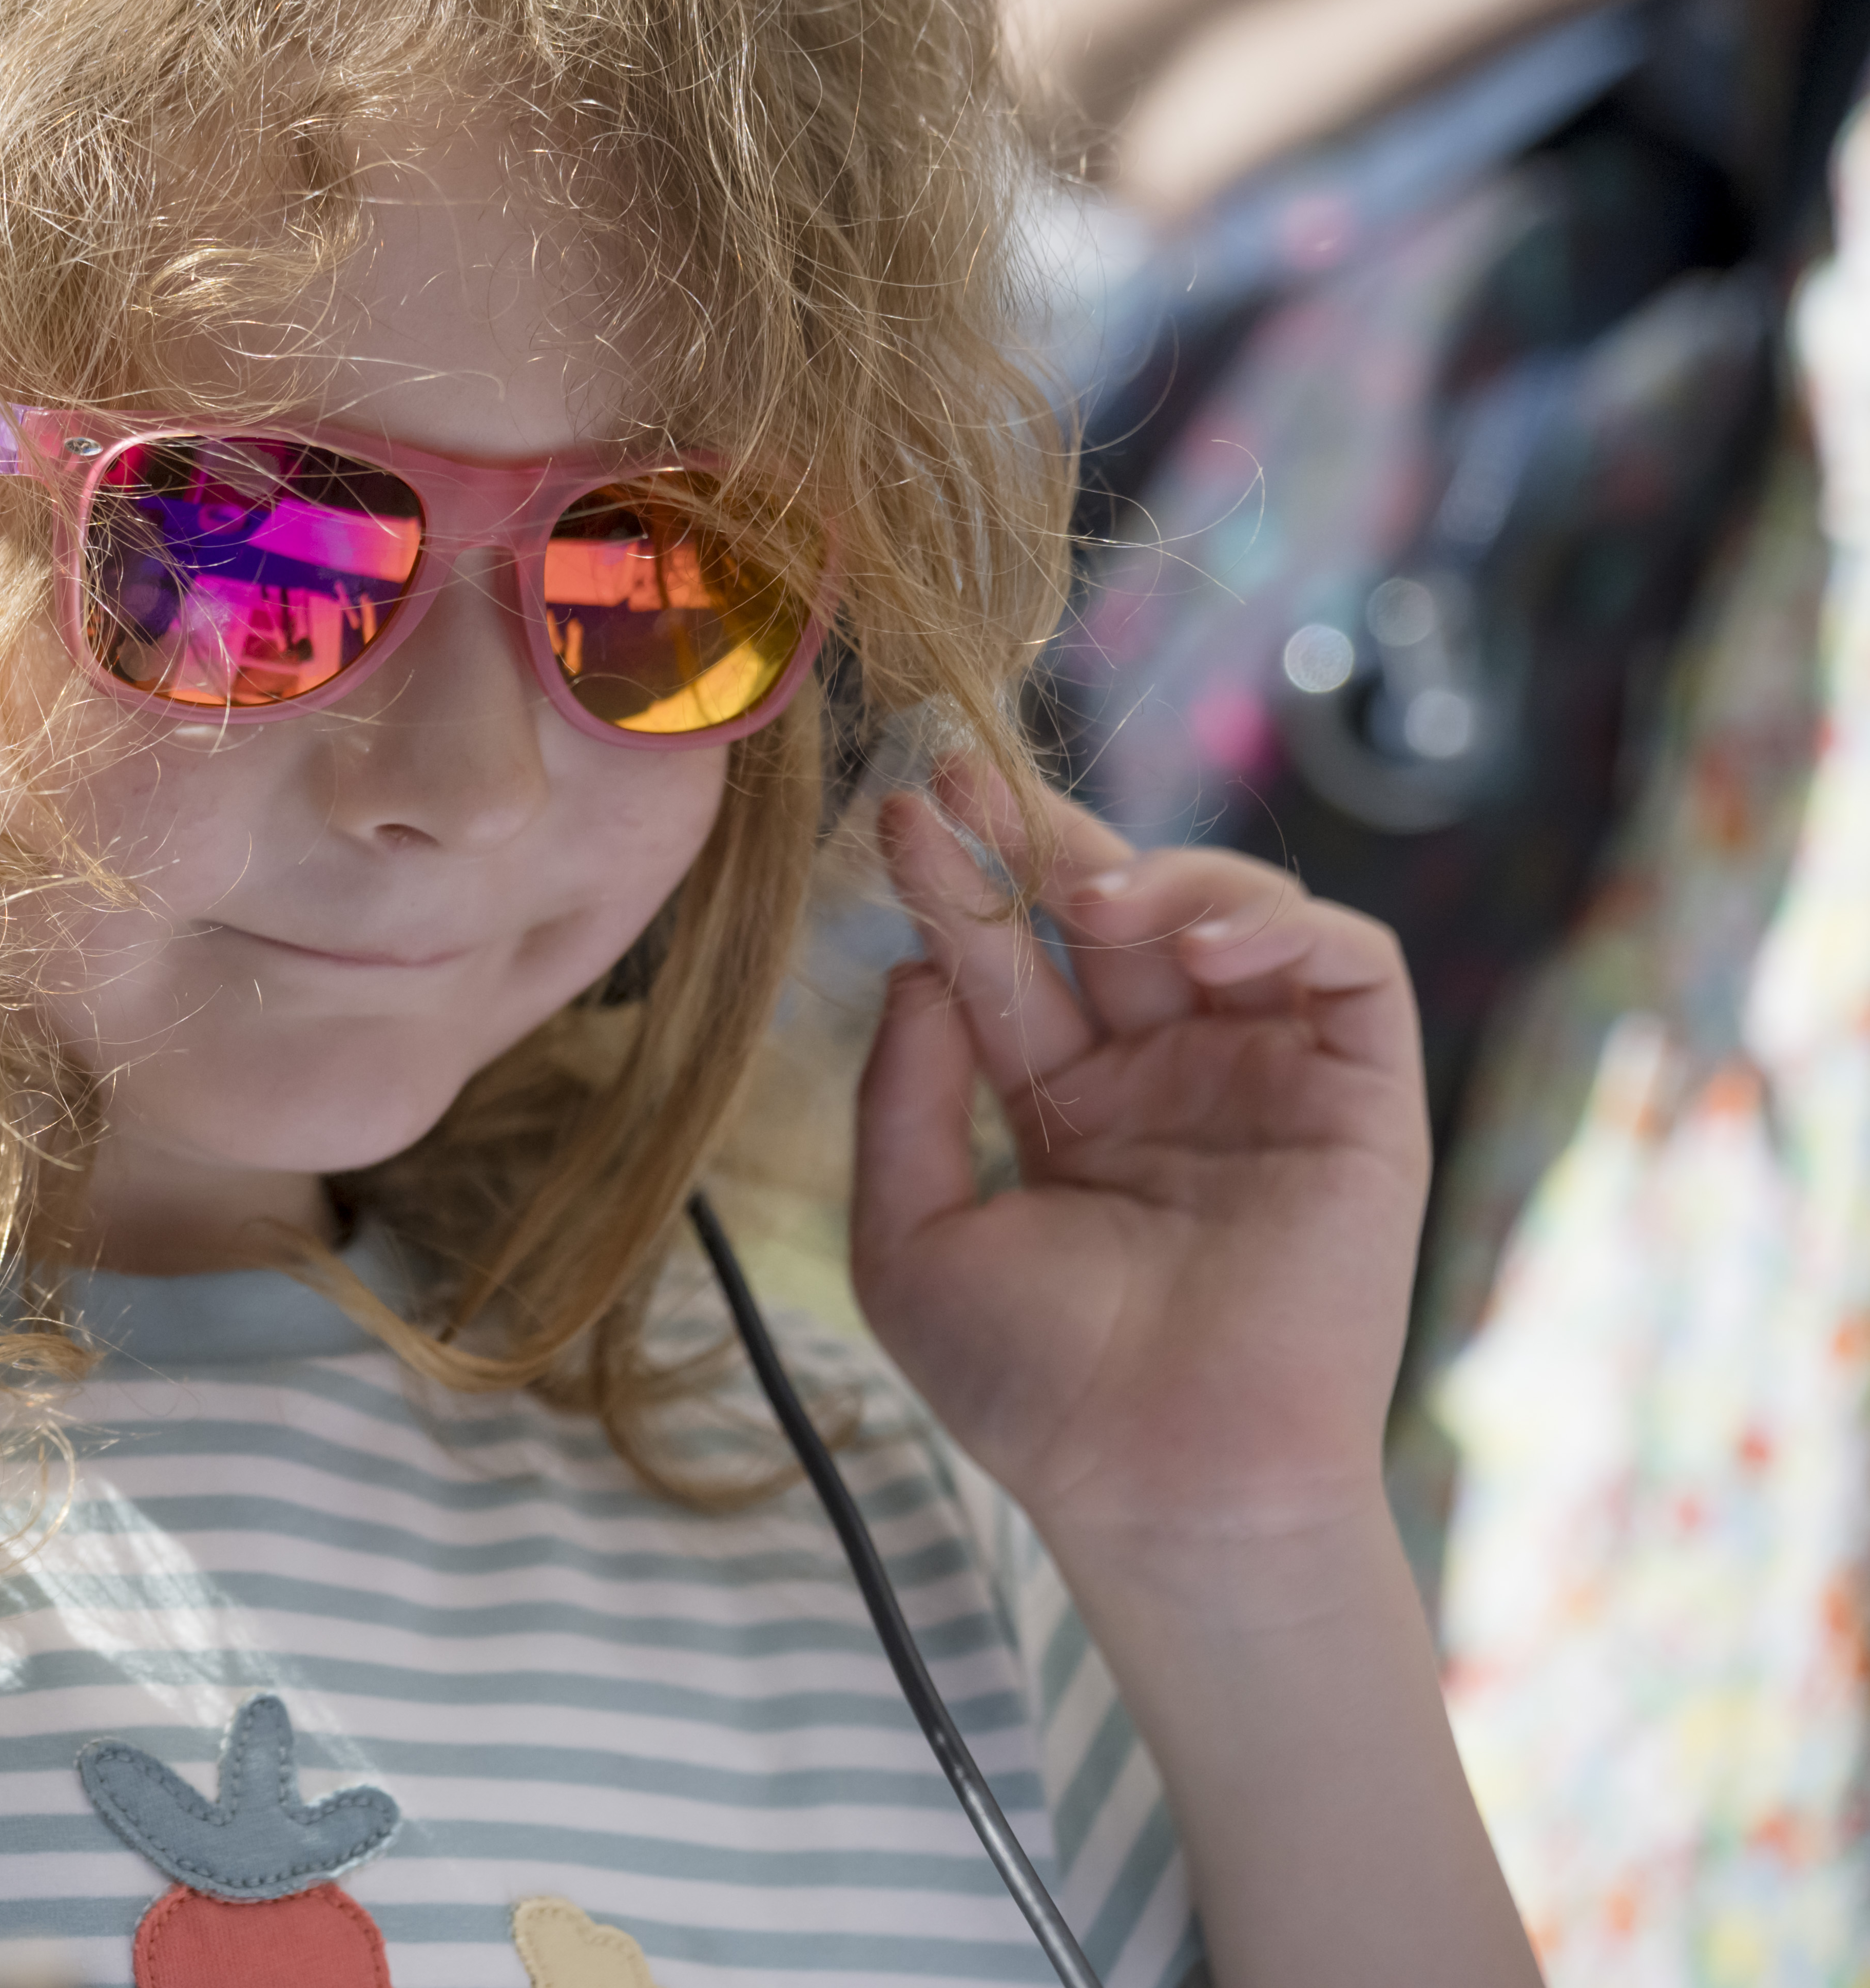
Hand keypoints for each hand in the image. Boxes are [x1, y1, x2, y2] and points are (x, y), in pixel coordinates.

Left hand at [850, 759, 1429, 1567]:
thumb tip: (917, 971)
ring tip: (1085, 897)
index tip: (898, 819)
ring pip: (1228, 917)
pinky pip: (1349, 968)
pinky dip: (1283, 923)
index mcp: (1066, 1106)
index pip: (1008, 964)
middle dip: (1040, 837)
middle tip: (966, 777)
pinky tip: (1206, 943)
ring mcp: (1264, 1083)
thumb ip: (904, 1096)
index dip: (959, 888)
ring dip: (1156, 879)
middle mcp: (1165, 1079)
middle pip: (1108, 919)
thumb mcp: (910, 1235)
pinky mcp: (1361, 1102)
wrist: (1160, 1483)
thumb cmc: (1033, 1386)